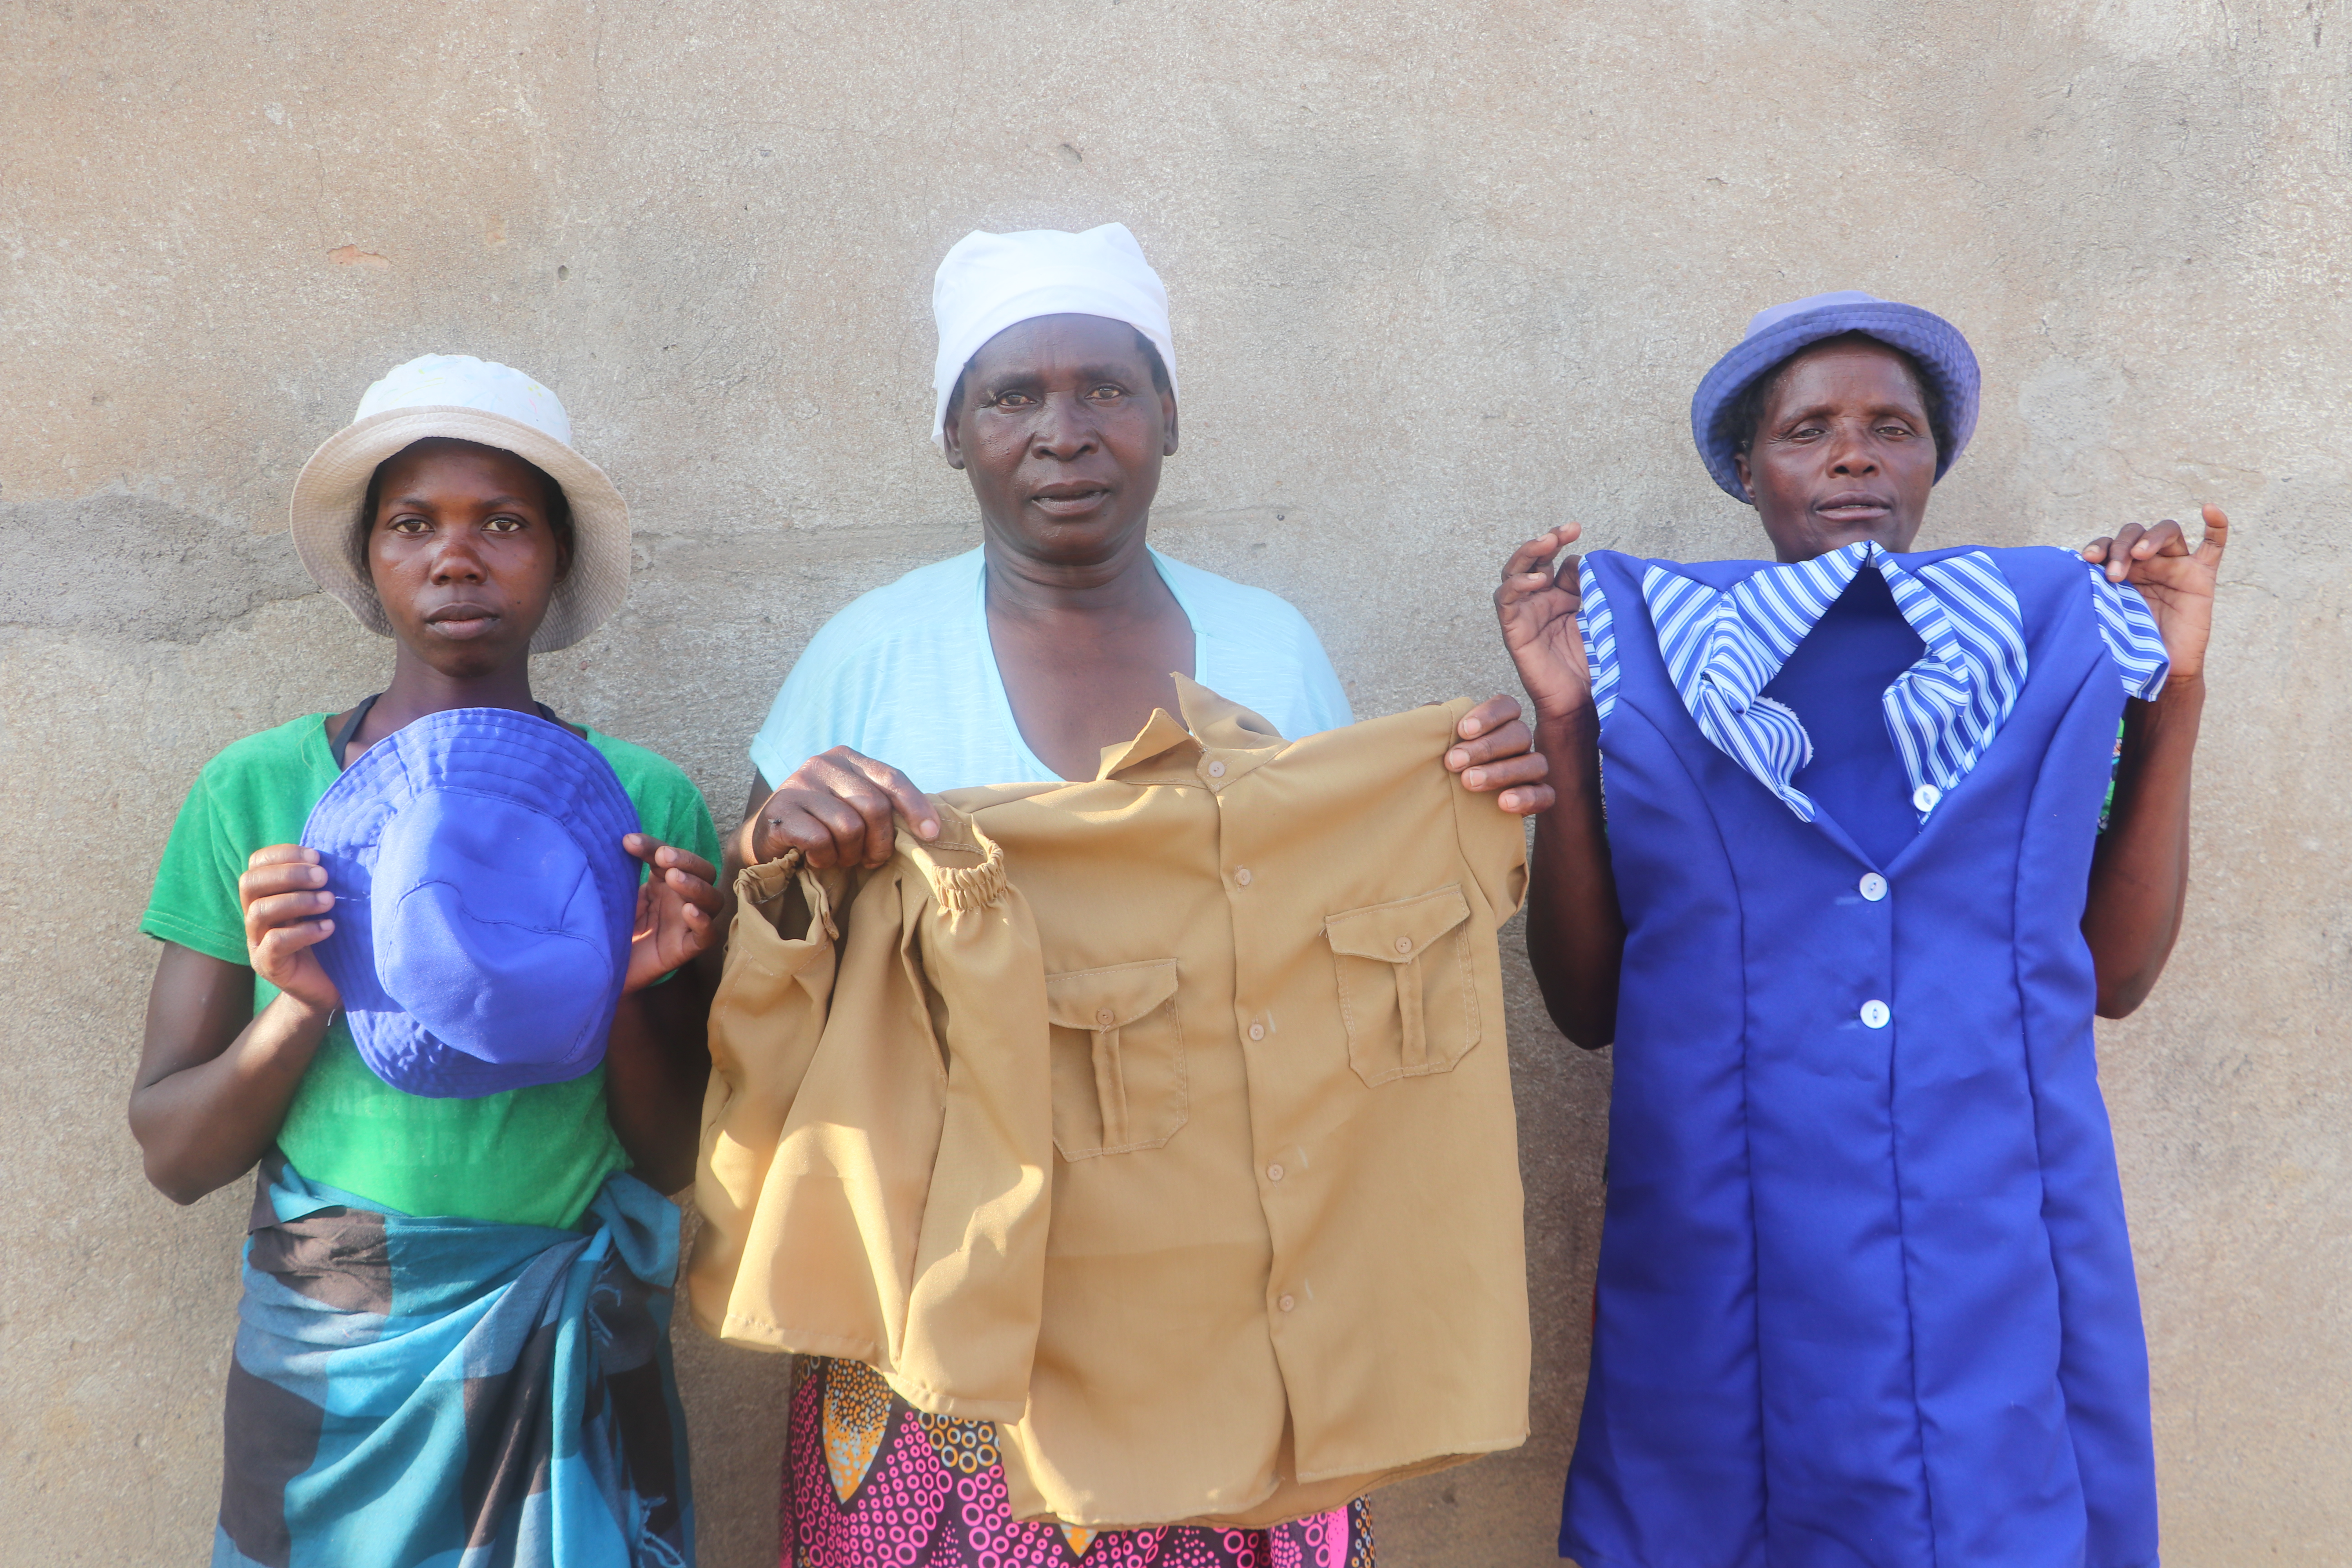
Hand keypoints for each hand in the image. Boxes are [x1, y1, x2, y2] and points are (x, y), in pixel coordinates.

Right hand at [239, 845, 340, 1012]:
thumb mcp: (324, 906)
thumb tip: (339, 851)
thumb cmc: (330, 940)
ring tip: (329, 901)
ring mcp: (257, 942)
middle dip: (288, 874)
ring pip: (260, 911)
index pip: (257, 863)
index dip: (283, 854)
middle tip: (324, 877)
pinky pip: (275, 942)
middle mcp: (255, 917)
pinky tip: (329, 928)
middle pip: (250, 883)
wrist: (328, 987)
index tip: (317, 856)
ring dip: (298, 901)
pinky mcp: (268, 966)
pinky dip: (304, 931)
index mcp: (267, 895)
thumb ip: (320, 882)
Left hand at [622, 834, 722, 992]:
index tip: (628, 842)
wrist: (599, 970)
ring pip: (712, 900)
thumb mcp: (615, 896)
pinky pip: (707, 935)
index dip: (653, 845)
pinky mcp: (686, 949)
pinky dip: (703, 922)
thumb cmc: (609, 929)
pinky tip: (689, 911)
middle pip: (704, 872)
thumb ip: (621, 873)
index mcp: (663, 883)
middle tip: (663, 856)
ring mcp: (686, 924)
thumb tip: (622, 840)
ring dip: (696, 886)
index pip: (670, 857)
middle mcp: (680, 900)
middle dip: (687, 860)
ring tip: (673, 878)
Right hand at [745, 747, 940, 869]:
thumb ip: (882, 806)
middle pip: (874, 807)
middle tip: (870, 860)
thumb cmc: (822, 825)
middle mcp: (822, 763)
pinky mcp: (780, 810)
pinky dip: (823, 858)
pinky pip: (820, 841)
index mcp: (847, 757)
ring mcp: (798, 784)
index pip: (892, 778)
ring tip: (839, 857)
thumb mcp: (854, 807)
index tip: (932, 835)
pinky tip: (814, 857)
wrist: (767, 839)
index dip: (916, 807)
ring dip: (849, 854)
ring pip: (849, 828)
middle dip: (879, 842)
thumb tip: (929, 829)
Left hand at [1445, 695, 1554, 814]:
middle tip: (1454, 762)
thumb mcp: (1434, 744)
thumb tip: (1435, 710)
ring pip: (1535, 763)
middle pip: (1519, 734)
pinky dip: (1527, 797)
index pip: (1508, 707)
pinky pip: (1545, 795)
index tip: (1462, 731)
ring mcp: (1530, 770)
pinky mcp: (1536, 798)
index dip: (1489, 715)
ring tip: (1469, 782)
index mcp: (1499, 724)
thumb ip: (1435, 724)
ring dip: (1502, 772)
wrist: (1444, 806)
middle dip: (1486, 748)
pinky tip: (1503, 802)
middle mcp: (1518, 744)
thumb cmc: (1442, 767)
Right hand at [1495, 525, 1592, 722]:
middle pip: (1532, 560)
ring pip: (1513, 573)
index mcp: (1561, 596)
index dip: (1562, 541)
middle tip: (1564, 530)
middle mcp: (1540, 602)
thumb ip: (1590, 588)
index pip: (1555, 559)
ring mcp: (1525, 614)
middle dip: (1545, 540)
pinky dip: (1517, 585)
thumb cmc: (1596, 662)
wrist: (1585, 700)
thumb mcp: (1599, 614)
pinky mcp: (1514, 630)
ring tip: (1546, 543)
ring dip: (1528, 555)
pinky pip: (1505, 600)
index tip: (1576, 528)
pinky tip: (1537, 579)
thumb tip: (1580, 562)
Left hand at [2082, 503, 2228, 681]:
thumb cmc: (2128, 643)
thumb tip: (2062, 580)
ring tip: (2138, 555)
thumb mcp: (2106, 614)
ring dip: (2150, 538)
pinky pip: (2214, 544)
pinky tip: (2209, 509)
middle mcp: (2148, 563)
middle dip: (2120, 547)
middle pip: (2134, 534)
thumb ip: (2093, 594)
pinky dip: (2216, 525)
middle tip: (2113, 574)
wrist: (2158, 670)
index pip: (2108, 544)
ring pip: (2167, 532)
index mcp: (2121, 568)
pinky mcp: (2201, 576)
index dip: (2098, 546)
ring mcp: (2176, 566)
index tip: (2087, 560)